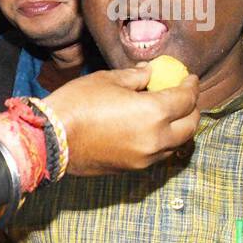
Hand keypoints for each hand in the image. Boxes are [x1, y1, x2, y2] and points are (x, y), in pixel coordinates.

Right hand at [41, 66, 199, 176]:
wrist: (50, 139)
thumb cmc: (77, 104)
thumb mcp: (107, 80)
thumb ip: (137, 77)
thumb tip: (151, 74)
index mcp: (154, 112)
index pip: (186, 99)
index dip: (190, 85)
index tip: (188, 78)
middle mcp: (156, 138)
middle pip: (190, 125)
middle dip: (192, 109)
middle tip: (184, 97)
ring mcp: (145, 157)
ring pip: (176, 143)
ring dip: (179, 128)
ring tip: (169, 115)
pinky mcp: (132, 168)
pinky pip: (158, 154)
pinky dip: (162, 141)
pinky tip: (150, 130)